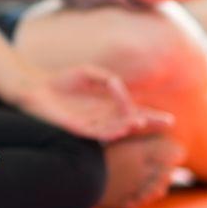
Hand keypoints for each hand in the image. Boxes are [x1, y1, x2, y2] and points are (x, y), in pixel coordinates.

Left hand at [18, 66, 174, 142]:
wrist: (37, 88)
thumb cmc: (62, 81)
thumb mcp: (90, 74)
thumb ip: (108, 79)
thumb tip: (120, 87)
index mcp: (108, 106)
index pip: (135, 112)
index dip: (152, 117)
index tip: (169, 119)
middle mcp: (103, 118)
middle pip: (130, 123)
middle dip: (148, 123)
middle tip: (166, 123)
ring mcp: (91, 125)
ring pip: (116, 129)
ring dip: (129, 126)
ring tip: (142, 121)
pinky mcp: (78, 129)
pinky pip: (98, 134)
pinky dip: (111, 131)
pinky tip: (122, 128)